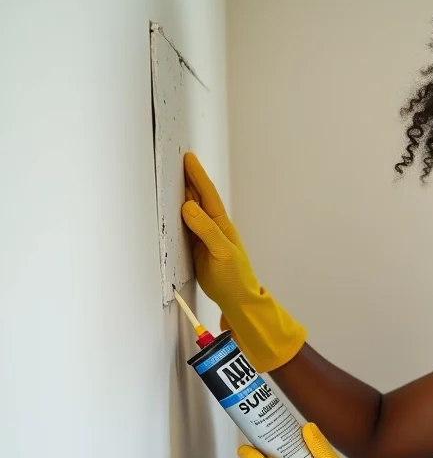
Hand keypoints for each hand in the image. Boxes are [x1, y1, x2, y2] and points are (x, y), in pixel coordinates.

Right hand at [181, 153, 305, 371]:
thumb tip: (188, 206)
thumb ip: (206, 230)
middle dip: (188, 179)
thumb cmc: (235, 277)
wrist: (237, 299)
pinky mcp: (195, 249)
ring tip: (172, 177)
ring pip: (190, 211)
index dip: (198, 176)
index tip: (189, 159)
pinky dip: (177, 216)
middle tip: (176, 160)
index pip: (207, 195)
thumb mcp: (222, 253)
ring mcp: (203, 237)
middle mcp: (212, 227)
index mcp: (221, 225)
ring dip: (182, 194)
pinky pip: (184, 227)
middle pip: (198, 198)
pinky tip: (171, 209)